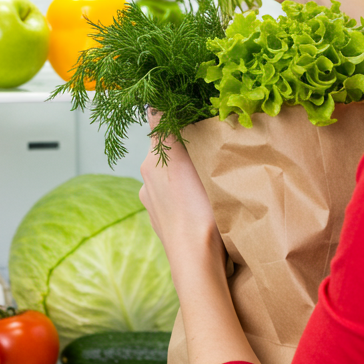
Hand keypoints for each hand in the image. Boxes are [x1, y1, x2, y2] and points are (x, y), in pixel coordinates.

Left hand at [138, 114, 225, 295]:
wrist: (198, 262)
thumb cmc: (194, 213)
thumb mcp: (182, 163)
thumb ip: (167, 132)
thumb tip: (153, 101)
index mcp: (151, 164)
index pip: (160, 128)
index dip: (177, 119)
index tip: (195, 113)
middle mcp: (149, 184)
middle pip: (170, 153)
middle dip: (188, 146)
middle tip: (214, 144)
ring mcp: (158, 206)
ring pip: (176, 177)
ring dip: (191, 172)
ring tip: (214, 174)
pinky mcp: (170, 224)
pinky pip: (181, 198)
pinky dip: (191, 194)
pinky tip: (207, 199)